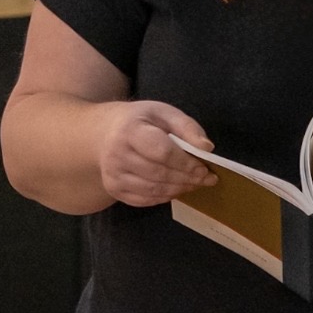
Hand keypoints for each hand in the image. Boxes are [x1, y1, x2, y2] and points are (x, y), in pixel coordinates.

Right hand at [96, 100, 215, 206]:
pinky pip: (144, 200)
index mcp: (130, 130)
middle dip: (187, 179)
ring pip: (153, 190)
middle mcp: (116, 155)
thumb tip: (207, 148)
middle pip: (159, 174)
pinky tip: (177, 189)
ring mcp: (113, 175)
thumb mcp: (164, 113)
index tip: (205, 168)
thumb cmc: (141, 121)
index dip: (186, 163)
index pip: (162, 152)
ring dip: (179, 189)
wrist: (105, 132)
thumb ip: (187, 127)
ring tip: (195, 184)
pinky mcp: (114, 189)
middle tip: (207, 179)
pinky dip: (165, 197)